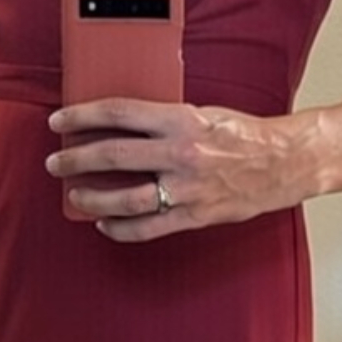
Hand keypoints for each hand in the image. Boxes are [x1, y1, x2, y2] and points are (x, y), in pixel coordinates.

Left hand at [45, 98, 296, 239]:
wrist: (284, 162)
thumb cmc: (244, 136)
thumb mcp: (202, 113)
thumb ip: (163, 120)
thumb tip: (119, 126)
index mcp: (181, 120)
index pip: (118, 113)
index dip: (82, 116)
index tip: (60, 120)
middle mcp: (181, 154)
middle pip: (112, 156)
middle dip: (76, 160)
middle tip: (56, 163)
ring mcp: (187, 189)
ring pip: (124, 198)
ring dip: (92, 199)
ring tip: (75, 196)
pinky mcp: (195, 215)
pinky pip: (148, 228)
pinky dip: (120, 228)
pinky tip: (105, 224)